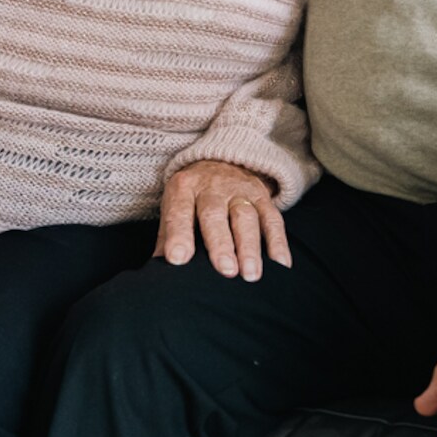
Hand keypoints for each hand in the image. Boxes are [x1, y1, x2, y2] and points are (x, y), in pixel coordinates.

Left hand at [154, 160, 291, 279]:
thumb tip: (156, 276)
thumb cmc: (192, 198)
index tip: (178, 260)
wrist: (220, 160)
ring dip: (250, 247)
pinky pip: (273, 219)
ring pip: (246, 217)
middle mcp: (212, 186)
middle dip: (221, 244)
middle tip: (226, 271)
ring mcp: (240, 190)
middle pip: (215, 215)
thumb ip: (166, 240)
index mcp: (183, 188)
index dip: (178, 236)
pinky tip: (280, 265)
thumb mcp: (174, 208)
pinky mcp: (263, 196)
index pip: (179, 212)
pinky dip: (278, 243)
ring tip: (250, 275)